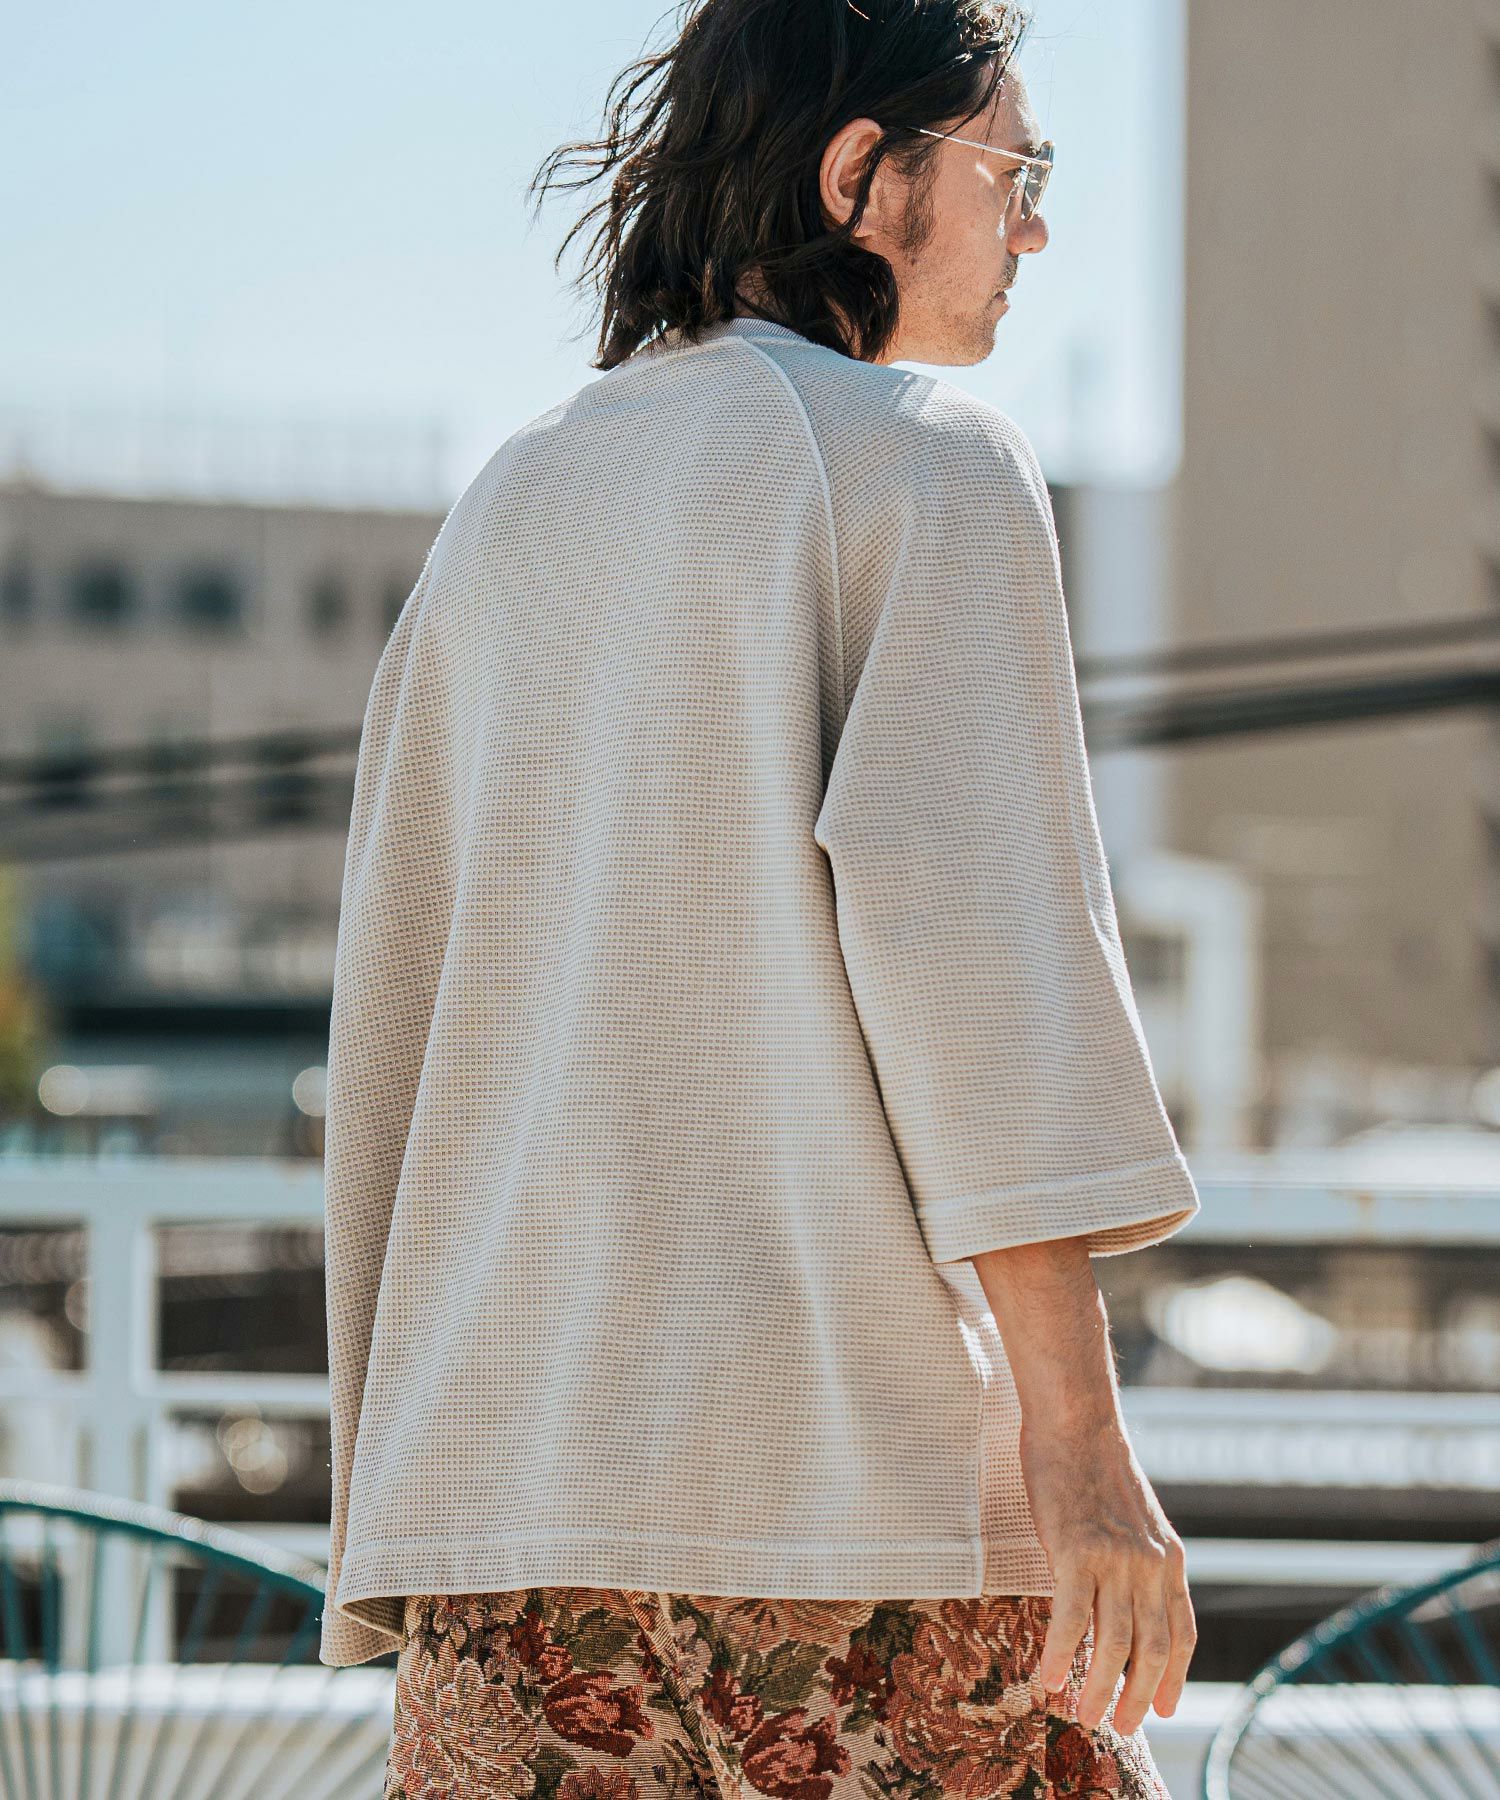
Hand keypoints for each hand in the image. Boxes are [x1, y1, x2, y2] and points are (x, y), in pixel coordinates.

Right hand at [1021, 1409, 1195, 1736]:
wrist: (1076, 1422)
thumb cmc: (1095, 1467)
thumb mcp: (1136, 1520)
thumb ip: (1139, 1561)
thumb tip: (1126, 1602)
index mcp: (1170, 1559)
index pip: (1182, 1635)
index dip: (1173, 1678)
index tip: (1161, 1709)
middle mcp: (1151, 1566)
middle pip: (1152, 1651)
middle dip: (1136, 1696)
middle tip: (1117, 1726)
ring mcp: (1116, 1560)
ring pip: (1114, 1644)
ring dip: (1098, 1689)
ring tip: (1082, 1715)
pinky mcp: (1077, 1551)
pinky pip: (1072, 1619)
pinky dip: (1060, 1655)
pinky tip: (1047, 1678)